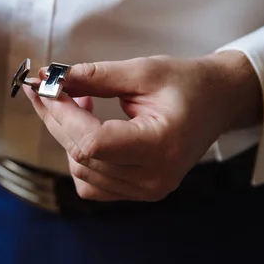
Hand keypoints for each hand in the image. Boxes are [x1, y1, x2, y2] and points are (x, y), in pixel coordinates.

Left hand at [24, 51, 261, 201]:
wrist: (218, 103)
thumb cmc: (188, 84)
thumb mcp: (144, 71)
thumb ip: (96, 76)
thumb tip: (53, 79)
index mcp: (160, 146)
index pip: (93, 143)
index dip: (62, 116)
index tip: (45, 87)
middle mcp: (153, 178)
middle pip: (82, 156)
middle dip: (56, 119)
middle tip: (45, 87)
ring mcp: (146, 190)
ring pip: (81, 171)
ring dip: (67, 135)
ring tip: (78, 100)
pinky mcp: (139, 192)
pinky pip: (91, 184)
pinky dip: (80, 156)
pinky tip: (88, 128)